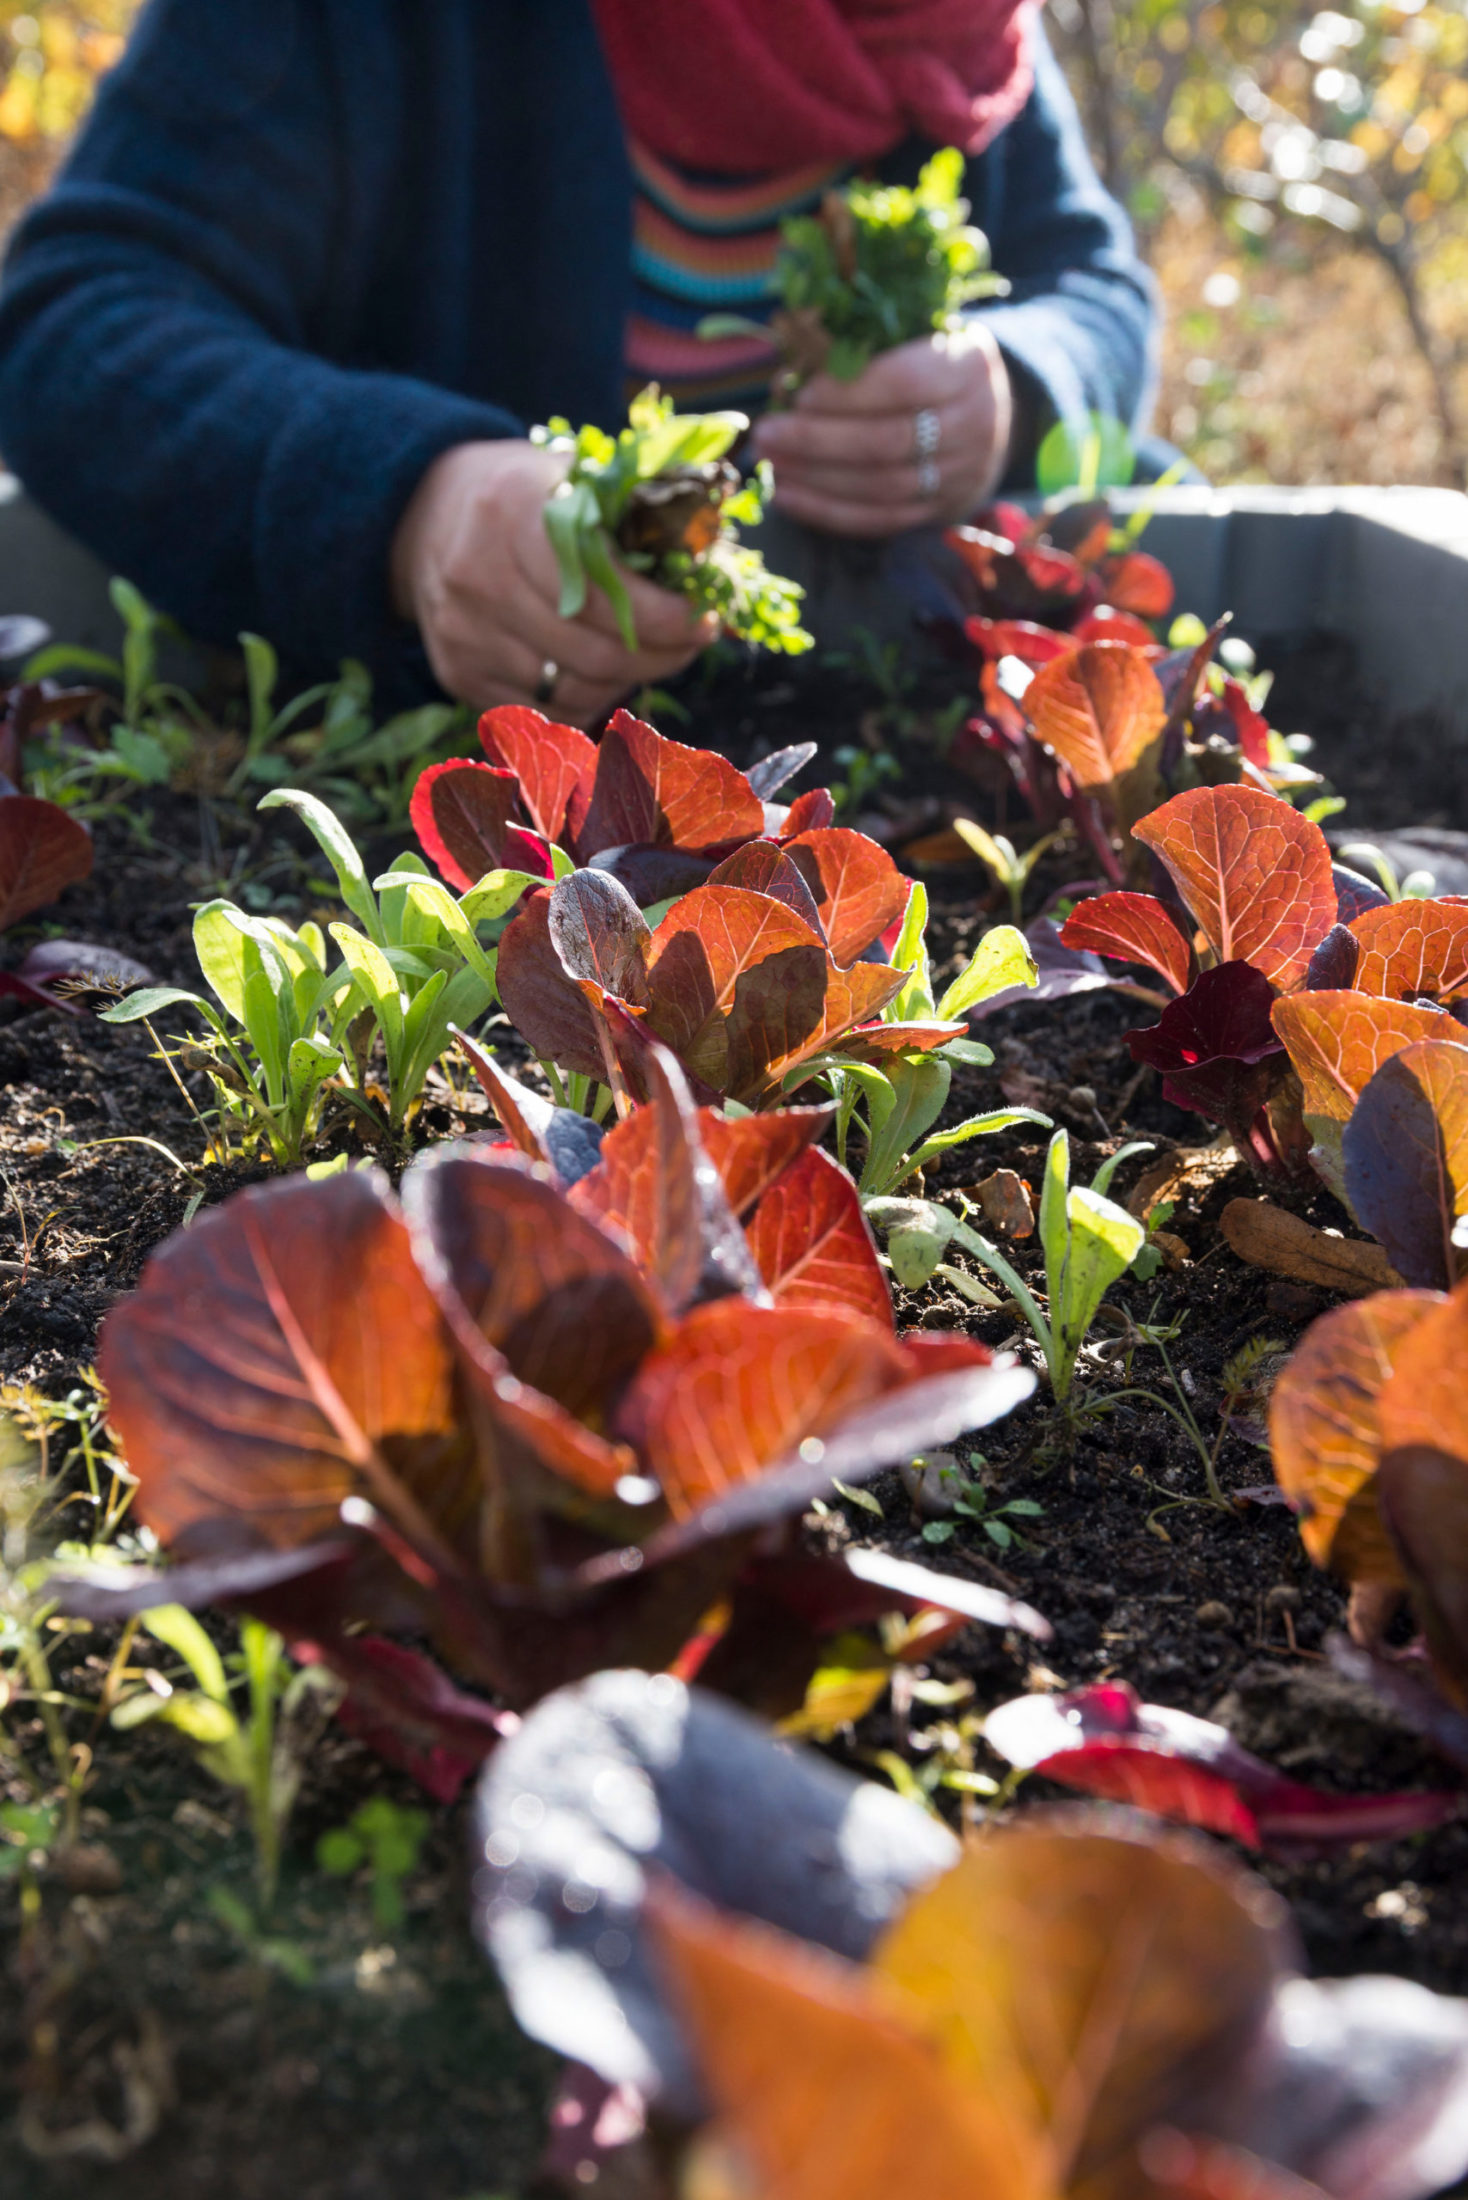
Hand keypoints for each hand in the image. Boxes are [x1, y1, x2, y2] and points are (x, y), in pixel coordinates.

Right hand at [391, 440, 717, 724]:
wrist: (423, 514)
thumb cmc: (522, 494)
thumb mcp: (571, 475)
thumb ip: (636, 511)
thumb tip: (720, 559)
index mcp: (513, 512)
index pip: (604, 589)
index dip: (664, 616)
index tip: (703, 619)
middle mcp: (478, 575)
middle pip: (594, 652)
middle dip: (660, 656)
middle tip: (691, 643)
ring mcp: (464, 631)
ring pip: (573, 690)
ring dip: (627, 682)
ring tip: (653, 656)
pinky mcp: (458, 672)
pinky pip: (543, 710)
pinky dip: (586, 700)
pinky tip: (606, 674)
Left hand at [751, 325, 1012, 538]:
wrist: (991, 414)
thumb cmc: (932, 363)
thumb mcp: (913, 336)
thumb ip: (858, 349)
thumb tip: (785, 379)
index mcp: (966, 366)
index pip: (906, 384)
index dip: (849, 393)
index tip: (800, 396)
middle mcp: (974, 422)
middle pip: (889, 441)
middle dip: (818, 441)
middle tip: (767, 435)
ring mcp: (961, 473)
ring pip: (883, 487)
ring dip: (817, 480)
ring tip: (771, 465)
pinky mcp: (942, 509)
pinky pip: (882, 519)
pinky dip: (830, 512)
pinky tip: (789, 497)